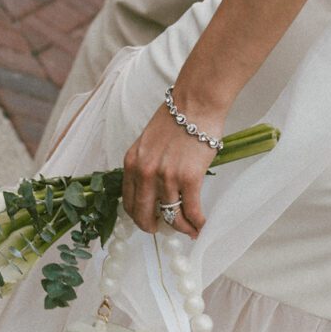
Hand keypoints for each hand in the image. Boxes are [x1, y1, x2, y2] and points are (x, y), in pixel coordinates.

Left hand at [122, 99, 225, 238]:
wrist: (196, 101)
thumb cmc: (177, 117)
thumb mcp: (148, 142)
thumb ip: (146, 164)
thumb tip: (153, 187)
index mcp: (132, 163)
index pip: (129, 201)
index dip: (139, 216)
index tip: (148, 221)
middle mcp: (145, 172)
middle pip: (144, 214)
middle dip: (153, 227)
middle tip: (163, 230)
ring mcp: (166, 177)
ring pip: (171, 215)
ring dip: (182, 227)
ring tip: (190, 230)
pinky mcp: (189, 178)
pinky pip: (191, 211)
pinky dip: (197, 223)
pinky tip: (201, 226)